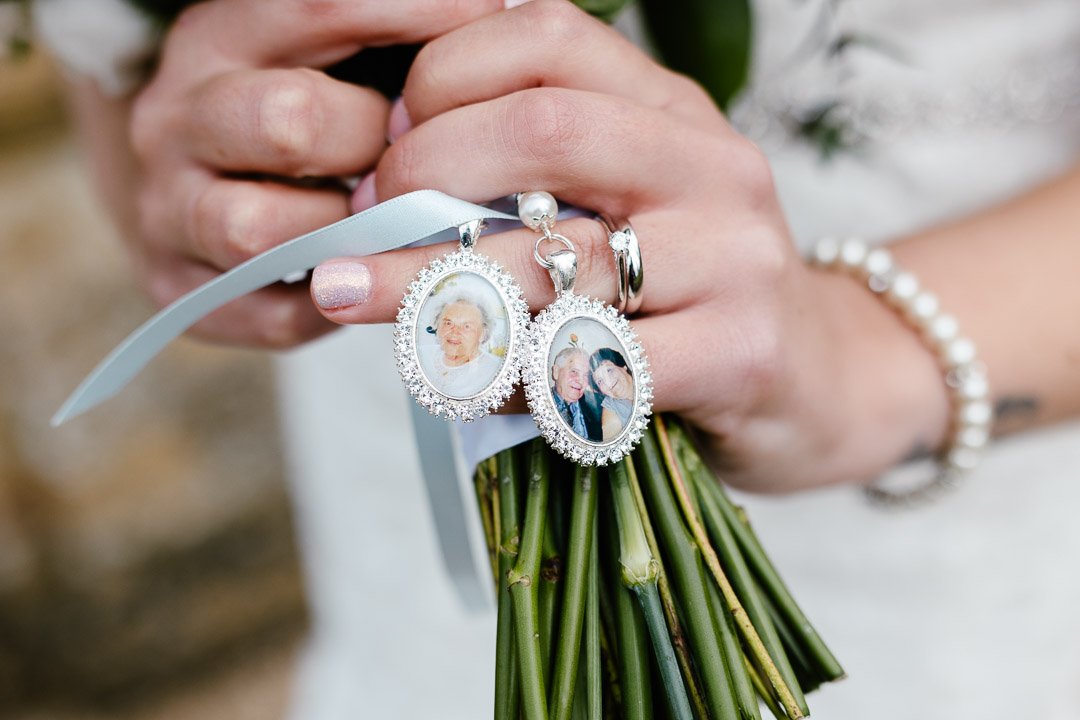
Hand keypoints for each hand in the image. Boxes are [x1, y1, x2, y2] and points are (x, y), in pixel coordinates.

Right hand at [123, 0, 503, 346]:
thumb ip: (386, 39)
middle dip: (370, 141)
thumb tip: (489, 16)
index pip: (315, 6)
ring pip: (260, 229)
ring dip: (344, 232)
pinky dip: (336, 299)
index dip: (410, 13)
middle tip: (412, 151)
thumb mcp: (325, 55)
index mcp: (219, 38)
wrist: (189, 189)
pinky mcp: (180, 289)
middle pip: (287, 122)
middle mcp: (175, 118)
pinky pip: (273, 312)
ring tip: (383, 219)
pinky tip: (364, 276)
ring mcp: (168, 209)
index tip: (483, 18)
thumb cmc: (296, 114)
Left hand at [310, 0, 950, 490]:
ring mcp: (736, 258)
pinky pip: (590, 363)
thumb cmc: (692, 295)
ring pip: (558, 259)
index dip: (442, 75)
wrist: (820, 381)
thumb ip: (541, 178)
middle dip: (426, 170)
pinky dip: (505, 376)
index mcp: (675, 112)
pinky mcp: (742, 354)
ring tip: (350, 293)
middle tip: (364, 221)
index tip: (386, 139)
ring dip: (428, 281)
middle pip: (546, 128)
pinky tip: (461, 384)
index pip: (547, 37)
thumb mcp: (632, 205)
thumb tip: (391, 171)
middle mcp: (712, 166)